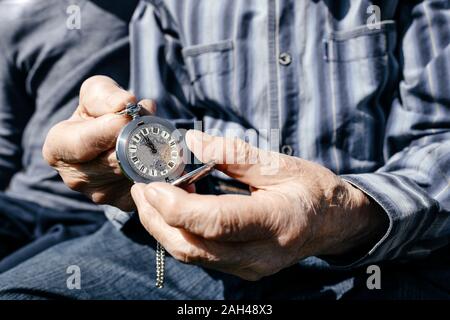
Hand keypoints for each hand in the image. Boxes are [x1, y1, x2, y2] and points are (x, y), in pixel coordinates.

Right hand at [43, 76, 155, 210]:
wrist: (113, 137)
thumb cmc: (99, 112)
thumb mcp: (96, 93)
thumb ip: (106, 95)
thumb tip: (125, 104)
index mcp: (58, 150)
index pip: (82, 144)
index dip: (106, 131)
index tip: (128, 117)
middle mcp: (76, 179)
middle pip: (114, 160)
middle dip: (138, 139)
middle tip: (152, 121)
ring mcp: (102, 195)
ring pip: (136, 171)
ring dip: (154, 151)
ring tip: (157, 133)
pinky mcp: (126, 203)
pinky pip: (150, 183)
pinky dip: (163, 167)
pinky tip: (164, 153)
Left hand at [131, 130, 386, 280]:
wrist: (334, 223)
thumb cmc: (312, 188)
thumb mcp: (279, 163)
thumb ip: (233, 154)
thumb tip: (191, 140)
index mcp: (275, 221)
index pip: (215, 223)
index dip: (176, 205)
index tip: (150, 183)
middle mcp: (260, 254)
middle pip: (192, 247)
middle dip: (156, 218)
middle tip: (141, 187)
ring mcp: (250, 267)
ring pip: (190, 255)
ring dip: (162, 227)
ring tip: (152, 196)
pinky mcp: (243, 269)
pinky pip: (200, 256)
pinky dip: (179, 233)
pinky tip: (176, 210)